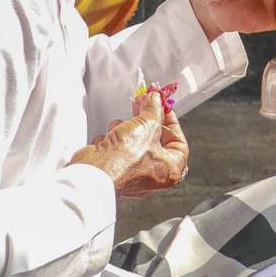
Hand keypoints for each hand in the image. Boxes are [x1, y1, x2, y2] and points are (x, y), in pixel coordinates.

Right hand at [70, 91, 188, 197]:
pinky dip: (114, 140)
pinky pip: (119, 151)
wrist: (97, 172)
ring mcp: (134, 174)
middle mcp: (154, 176)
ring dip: (128, 129)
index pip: (178, 143)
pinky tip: (110, 134)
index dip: (171, 121)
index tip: (162, 108)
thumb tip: (155, 100)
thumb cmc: (126, 159)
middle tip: (143, 105)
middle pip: (156, 141)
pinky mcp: (116, 170)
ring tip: (122, 123)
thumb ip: (154, 109)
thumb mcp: (148, 124)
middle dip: (147, 120)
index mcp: (170, 170)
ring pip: (136, 145)